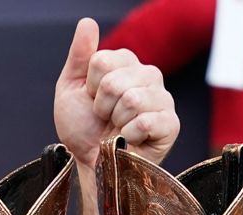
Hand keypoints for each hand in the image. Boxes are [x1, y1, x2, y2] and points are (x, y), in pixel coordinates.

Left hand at [54, 17, 179, 168]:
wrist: (91, 164)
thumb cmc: (82, 128)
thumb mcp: (71, 89)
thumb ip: (80, 56)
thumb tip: (87, 22)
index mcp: (126, 63)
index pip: (102, 61)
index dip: (90, 87)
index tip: (92, 100)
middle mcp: (149, 76)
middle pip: (115, 81)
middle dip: (101, 106)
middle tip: (104, 118)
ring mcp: (162, 99)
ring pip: (132, 100)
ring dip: (115, 122)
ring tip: (116, 129)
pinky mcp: (171, 125)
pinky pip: (145, 122)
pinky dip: (128, 136)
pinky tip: (130, 140)